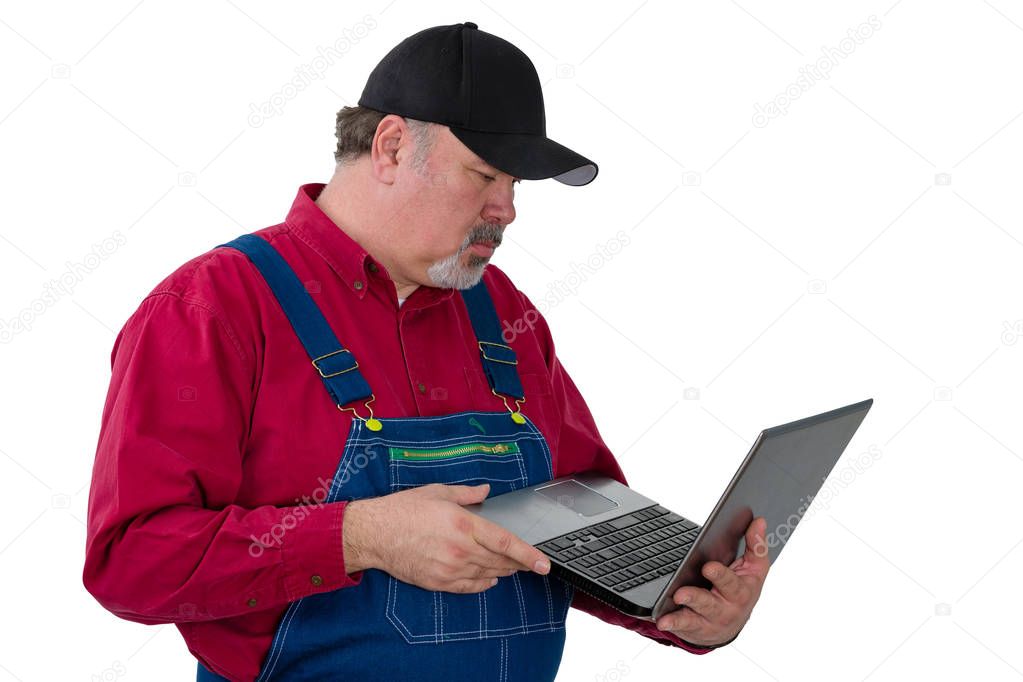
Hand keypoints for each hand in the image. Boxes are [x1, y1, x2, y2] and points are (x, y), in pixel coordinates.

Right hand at [342, 483, 550, 592]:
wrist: (374, 534)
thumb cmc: (404, 510)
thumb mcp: (438, 492)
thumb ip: (467, 494)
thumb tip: (486, 491)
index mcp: (464, 524)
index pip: (505, 543)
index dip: (528, 554)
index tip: (544, 563)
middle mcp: (460, 549)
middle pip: (500, 562)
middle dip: (519, 563)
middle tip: (531, 562)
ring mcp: (449, 569)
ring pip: (487, 574)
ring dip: (503, 571)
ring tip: (513, 568)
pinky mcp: (438, 582)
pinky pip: (469, 587)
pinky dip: (484, 583)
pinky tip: (491, 578)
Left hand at [655, 516, 769, 647]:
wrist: (733, 623)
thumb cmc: (742, 590)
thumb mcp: (754, 569)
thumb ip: (756, 545)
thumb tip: (759, 521)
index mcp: (741, 592)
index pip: (731, 583)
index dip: (720, 575)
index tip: (708, 567)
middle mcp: (726, 609)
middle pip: (710, 603)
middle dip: (697, 597)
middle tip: (682, 592)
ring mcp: (710, 620)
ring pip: (696, 616)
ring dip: (682, 611)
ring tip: (672, 601)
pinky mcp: (695, 627)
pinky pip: (684, 626)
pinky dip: (673, 623)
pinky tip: (662, 620)